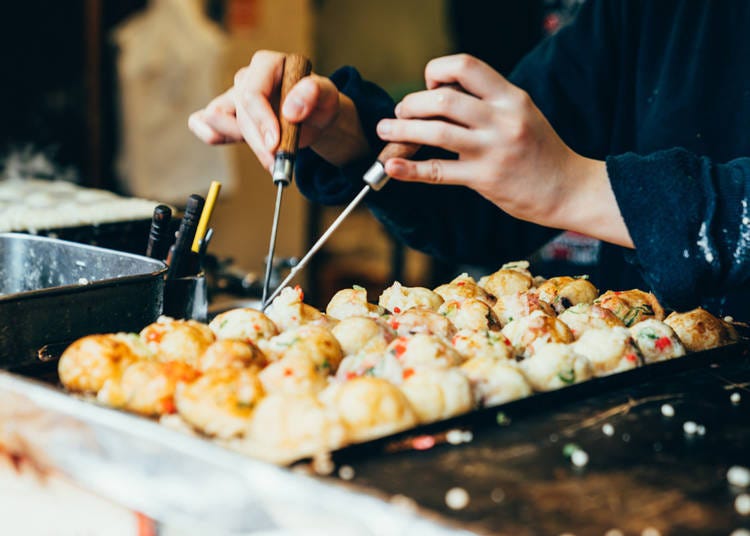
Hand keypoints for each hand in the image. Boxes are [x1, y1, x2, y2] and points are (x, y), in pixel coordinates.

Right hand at [189, 50, 367, 169]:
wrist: (315, 119)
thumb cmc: (319, 103)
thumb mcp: (328, 96)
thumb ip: (315, 93)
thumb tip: (291, 110)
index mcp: (268, 64)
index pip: (252, 93)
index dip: (261, 121)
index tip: (276, 144)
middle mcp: (247, 77)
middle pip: (240, 112)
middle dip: (258, 142)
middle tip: (278, 163)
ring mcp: (234, 96)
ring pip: (219, 118)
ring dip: (238, 140)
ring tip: (268, 158)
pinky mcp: (227, 115)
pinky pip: (202, 121)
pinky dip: (209, 133)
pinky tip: (222, 141)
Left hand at [375, 54, 631, 246]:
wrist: (569, 189)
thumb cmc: (541, 151)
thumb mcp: (522, 113)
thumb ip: (488, 103)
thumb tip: (440, 96)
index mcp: (511, 97)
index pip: (465, 66)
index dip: (438, 71)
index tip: (429, 88)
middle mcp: (502, 119)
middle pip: (443, 98)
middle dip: (411, 103)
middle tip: (400, 113)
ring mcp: (493, 149)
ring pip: (436, 132)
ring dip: (402, 130)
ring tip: (384, 131)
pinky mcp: (484, 179)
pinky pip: (438, 171)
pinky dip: (410, 169)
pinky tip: (391, 166)